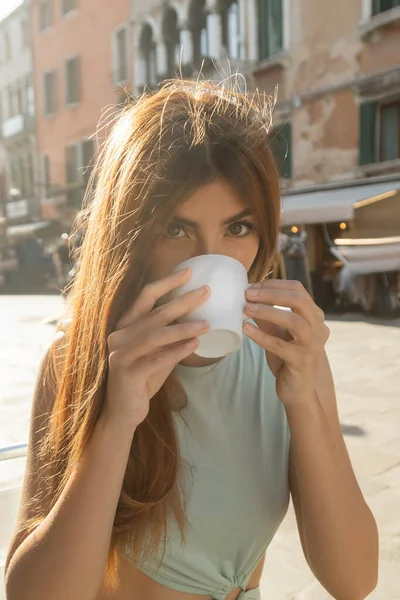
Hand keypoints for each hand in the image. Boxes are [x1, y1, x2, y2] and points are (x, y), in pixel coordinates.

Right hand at [104, 269, 209, 429]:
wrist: (124, 412)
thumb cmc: (142, 379)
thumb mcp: (158, 354)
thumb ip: (171, 339)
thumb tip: (200, 320)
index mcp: (125, 326)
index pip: (145, 297)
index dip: (166, 283)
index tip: (189, 272)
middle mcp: (119, 336)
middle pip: (155, 313)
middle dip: (183, 301)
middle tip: (206, 291)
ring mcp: (120, 354)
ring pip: (155, 335)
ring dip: (183, 327)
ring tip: (207, 323)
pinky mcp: (127, 373)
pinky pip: (156, 359)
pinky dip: (177, 351)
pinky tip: (195, 345)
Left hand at [244, 280, 329, 408]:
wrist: (298, 391)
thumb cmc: (287, 358)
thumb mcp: (276, 332)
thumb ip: (266, 316)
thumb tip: (248, 297)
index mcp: (314, 316)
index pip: (297, 290)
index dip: (274, 285)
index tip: (252, 286)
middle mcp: (319, 327)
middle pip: (298, 300)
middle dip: (271, 294)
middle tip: (248, 294)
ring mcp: (313, 344)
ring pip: (293, 321)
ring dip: (267, 311)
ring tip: (246, 309)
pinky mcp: (302, 361)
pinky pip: (280, 345)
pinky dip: (261, 335)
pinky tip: (246, 329)